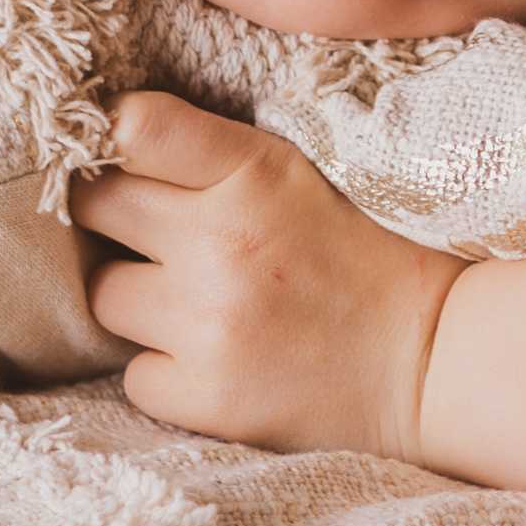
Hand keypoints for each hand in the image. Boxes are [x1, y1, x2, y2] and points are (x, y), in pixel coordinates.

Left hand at [76, 91, 466, 465]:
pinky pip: (134, 374)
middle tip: (154, 232)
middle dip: (115, 216)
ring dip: (138, 298)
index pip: (133, 127)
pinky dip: (165, 369)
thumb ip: (214, 153)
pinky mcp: (205, 397)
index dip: (112, 136)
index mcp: (253, 172)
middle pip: (95, 207)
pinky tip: (215, 359)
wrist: (430, 362)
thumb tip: (113, 137)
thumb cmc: (361, 254)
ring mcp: (208, 325)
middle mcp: (221, 243)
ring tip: (197, 303)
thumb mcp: (300, 173)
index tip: (124, 155)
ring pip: (104, 295)